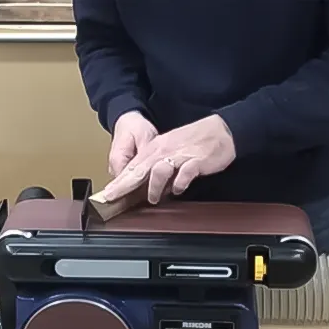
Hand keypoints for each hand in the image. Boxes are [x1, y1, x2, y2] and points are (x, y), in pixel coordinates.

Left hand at [102, 114, 235, 203]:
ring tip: (154, 199)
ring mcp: (179, 156)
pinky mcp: (196, 161)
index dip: (118, 182)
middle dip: (123, 185)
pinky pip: (184, 173)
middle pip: (138, 169)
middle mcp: (163, 151)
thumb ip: (157, 169)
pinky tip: (178, 189)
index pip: (132, 167)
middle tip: (112, 197)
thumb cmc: (196, 142)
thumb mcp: (169, 151)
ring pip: (158, 171)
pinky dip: (180, 183)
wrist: (221, 130)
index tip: (106, 195)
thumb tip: (147, 188)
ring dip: (154, 186)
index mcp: (155, 149)